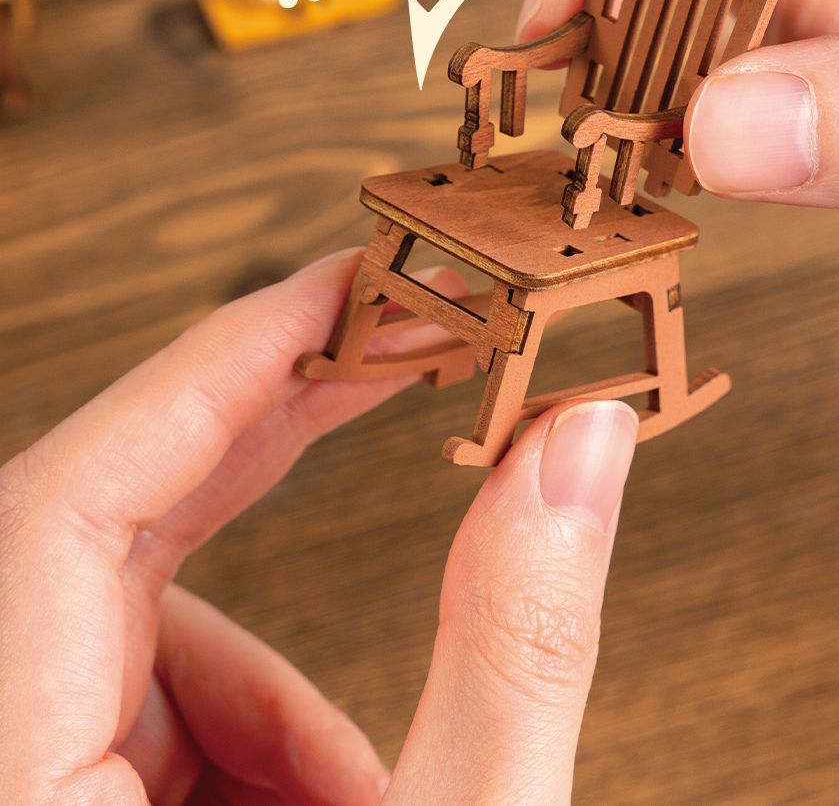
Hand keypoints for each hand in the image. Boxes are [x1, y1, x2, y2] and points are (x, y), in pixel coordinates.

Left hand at [0, 252, 635, 804]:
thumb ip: (512, 653)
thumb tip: (576, 447)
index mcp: (16, 791)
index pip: (61, 505)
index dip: (209, 370)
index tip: (340, 289)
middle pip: (100, 537)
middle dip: (266, 451)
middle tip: (402, 358)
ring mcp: (19, 787)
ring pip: (134, 641)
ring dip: (276, 691)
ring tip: (379, 789)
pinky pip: (138, 717)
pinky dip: (257, 739)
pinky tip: (343, 805)